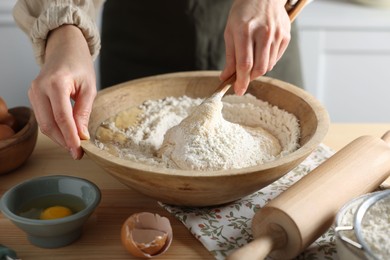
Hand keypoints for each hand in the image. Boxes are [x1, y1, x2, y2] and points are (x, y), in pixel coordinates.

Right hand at [28, 25, 96, 158]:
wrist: (64, 48)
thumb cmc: (79, 65)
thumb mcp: (89, 87)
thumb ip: (84, 112)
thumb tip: (82, 135)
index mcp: (55, 83)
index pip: (62, 117)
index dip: (70, 137)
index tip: (79, 152)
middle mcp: (39, 87)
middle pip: (49, 124)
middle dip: (64, 141)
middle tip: (78, 153)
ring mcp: (33, 92)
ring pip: (44, 124)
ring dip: (59, 137)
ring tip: (74, 146)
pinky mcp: (33, 96)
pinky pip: (43, 118)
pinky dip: (54, 128)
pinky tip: (66, 134)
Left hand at [221, 0, 290, 94]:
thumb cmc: (243, 13)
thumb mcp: (230, 32)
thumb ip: (230, 57)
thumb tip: (226, 77)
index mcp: (245, 31)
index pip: (245, 64)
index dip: (241, 81)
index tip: (238, 90)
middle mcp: (263, 33)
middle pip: (259, 68)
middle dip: (250, 78)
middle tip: (243, 80)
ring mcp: (277, 34)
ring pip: (268, 65)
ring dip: (258, 70)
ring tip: (251, 59)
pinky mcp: (285, 36)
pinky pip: (276, 58)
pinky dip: (267, 61)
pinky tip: (261, 52)